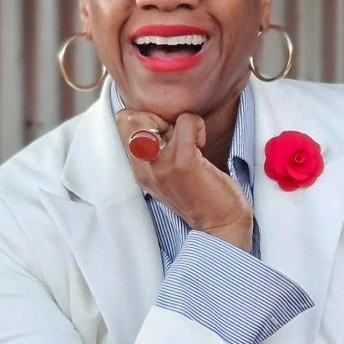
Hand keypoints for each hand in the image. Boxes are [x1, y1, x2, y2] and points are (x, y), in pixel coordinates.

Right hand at [114, 108, 252, 251]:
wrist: (221, 227)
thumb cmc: (202, 198)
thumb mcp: (169, 173)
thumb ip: (159, 149)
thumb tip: (164, 119)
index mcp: (140, 171)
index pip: (122, 124)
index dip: (144, 119)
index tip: (167, 135)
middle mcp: (144, 169)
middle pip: (128, 118)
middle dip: (156, 117)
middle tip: (178, 138)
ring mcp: (161, 165)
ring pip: (155, 115)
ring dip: (180, 122)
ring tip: (192, 144)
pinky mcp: (183, 162)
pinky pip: (186, 121)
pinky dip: (198, 126)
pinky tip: (203, 145)